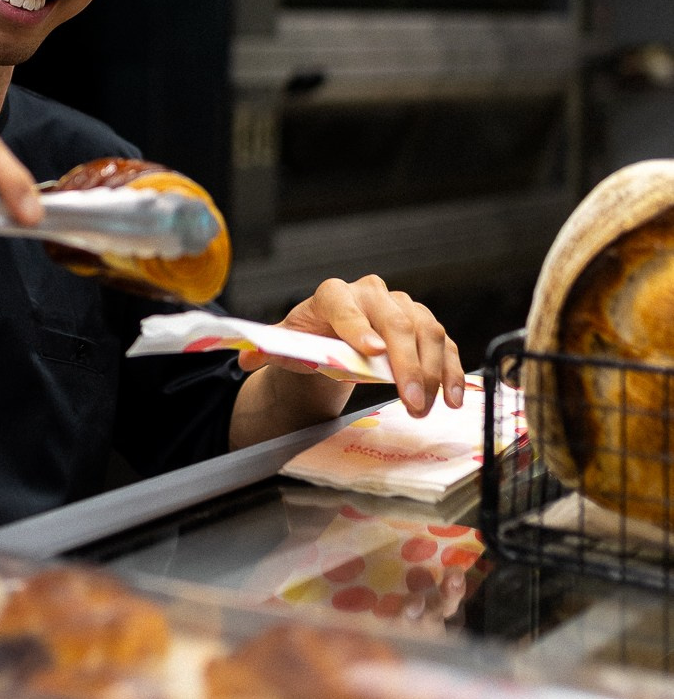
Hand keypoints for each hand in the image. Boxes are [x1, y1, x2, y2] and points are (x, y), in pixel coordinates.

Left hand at [238, 274, 465, 417]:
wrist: (335, 335)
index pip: (345, 306)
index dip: (358, 327)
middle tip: (410, 399)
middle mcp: (372, 293)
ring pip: (426, 330)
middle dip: (405, 362)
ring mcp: (403, 306)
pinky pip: (445, 343)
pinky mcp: (424, 325)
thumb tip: (246, 358)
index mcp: (333, 294)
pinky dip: (452, 370)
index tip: (371, 352)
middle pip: (395, 321)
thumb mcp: (287, 342)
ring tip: (428, 405)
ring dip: (433, 370)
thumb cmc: (311, 336)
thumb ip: (267, 349)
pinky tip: (453, 397)